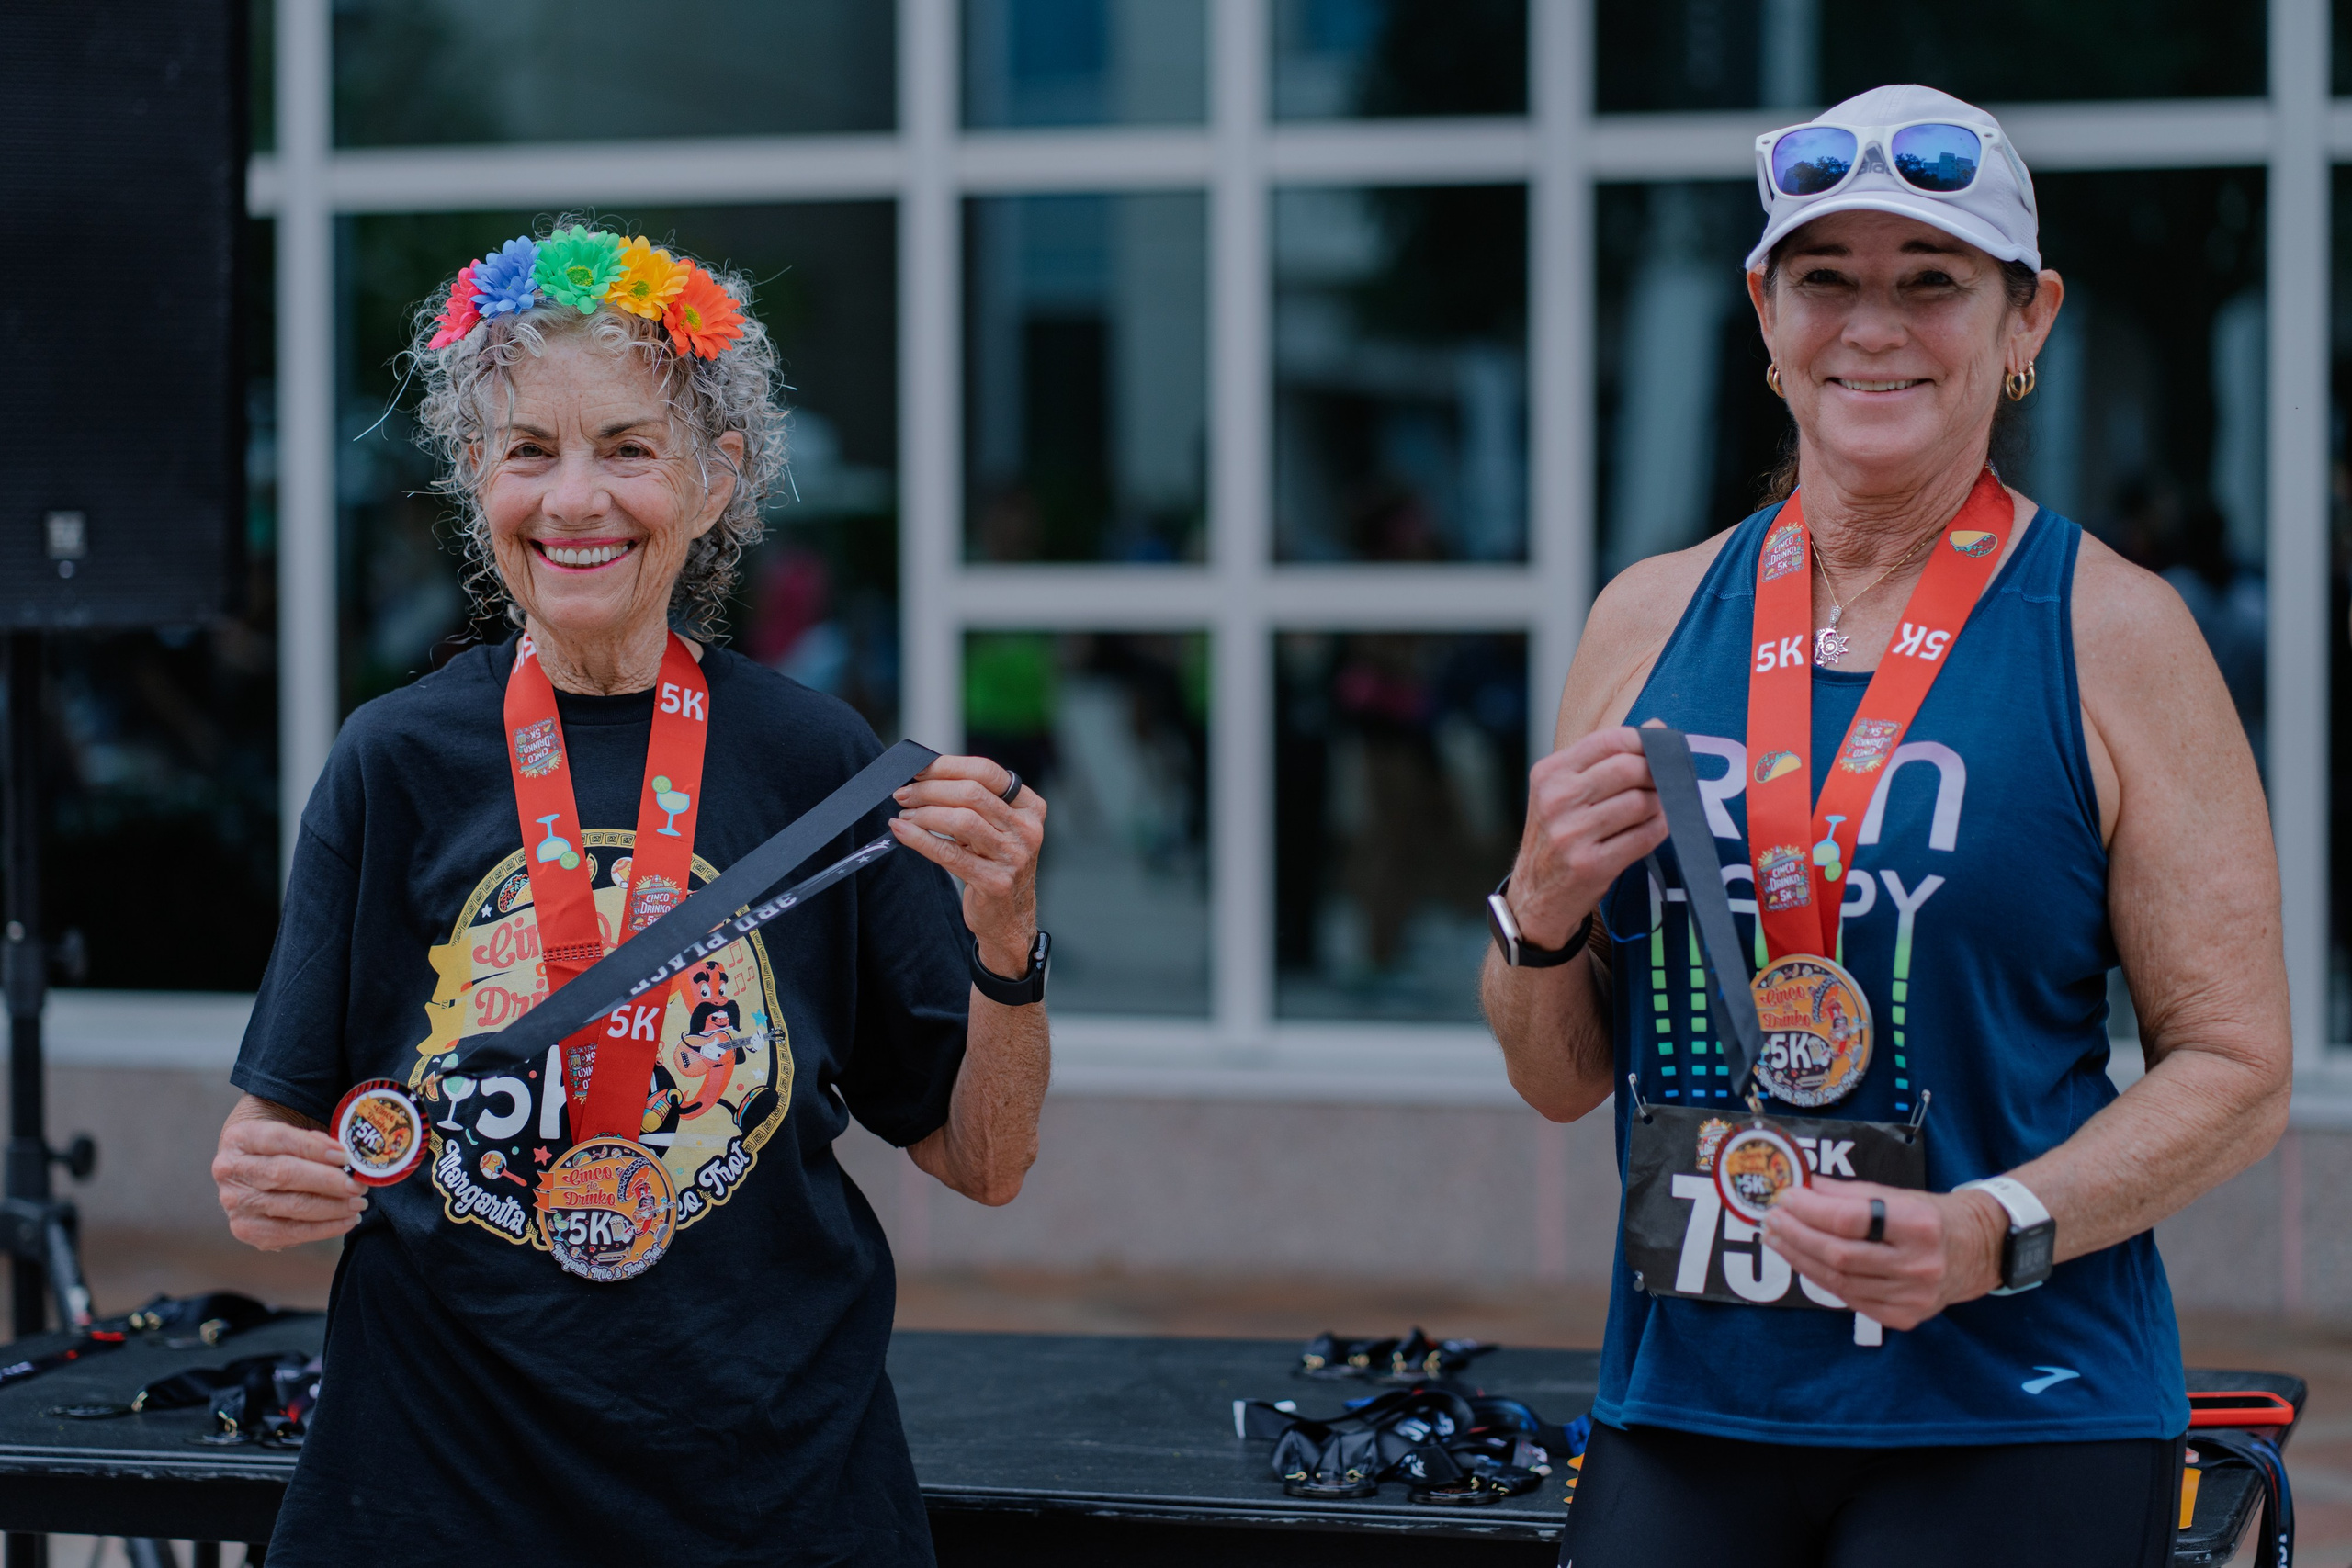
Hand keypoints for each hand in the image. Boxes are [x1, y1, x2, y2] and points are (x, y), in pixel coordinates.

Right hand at [213, 1095, 366, 1250]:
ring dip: (332, 1208)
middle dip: (328, 1182)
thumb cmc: (281, 1146)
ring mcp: (235, 1203)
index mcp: (240, 1137)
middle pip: (284, 1175)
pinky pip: (289, 1233)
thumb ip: (315, 1140)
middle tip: (358, 1186)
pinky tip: (345, 1221)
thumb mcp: (292, 1130)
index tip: (346, 1156)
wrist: (250, 1167)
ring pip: (290, 1207)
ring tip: (358, 1204)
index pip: (279, 1139)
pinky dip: (323, 1229)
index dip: (314, 1148)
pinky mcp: (245, 1229)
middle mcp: (230, 1170)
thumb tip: (346, 1158)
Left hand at [890, 756, 1046, 977]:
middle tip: (902, 793)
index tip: (918, 768)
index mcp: (1029, 807)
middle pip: (971, 793)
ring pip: (961, 820)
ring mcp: (1014, 857)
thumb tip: (924, 774)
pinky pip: (950, 854)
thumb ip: (973, 800)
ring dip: (924, 813)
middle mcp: (1026, 829)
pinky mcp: (995, 882)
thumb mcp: (995, 827)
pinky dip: (920, 839)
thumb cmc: (995, 863)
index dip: (947, 766)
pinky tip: (902, 832)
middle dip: (929, 789)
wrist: (1010, 917)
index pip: (987, 772)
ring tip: (904, 815)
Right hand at [1506, 726, 1670, 948]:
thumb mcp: (1564, 791)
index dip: (1644, 742)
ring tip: (1657, 809)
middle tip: (1665, 783)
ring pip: (1641, 802)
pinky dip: (1659, 829)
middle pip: (1630, 768)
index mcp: (1550, 773)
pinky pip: (1644, 836)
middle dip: (1657, 774)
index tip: (1660, 750)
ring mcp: (1572, 833)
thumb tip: (1658, 726)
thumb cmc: (1558, 835)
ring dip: (1661, 805)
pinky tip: (1655, 828)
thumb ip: (1606, 760)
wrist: (1535, 894)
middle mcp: (1557, 800)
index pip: (1609, 740)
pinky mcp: (1590, 864)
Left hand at [1761, 1180, 2006, 1330]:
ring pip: (1839, 1281)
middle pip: (1840, 1254)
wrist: (1978, 1252)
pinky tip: (1802, 1260)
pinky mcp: (1903, 1317)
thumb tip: (1803, 1188)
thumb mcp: (1897, 1194)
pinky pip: (1849, 1298)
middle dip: (1796, 1235)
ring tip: (1776, 1238)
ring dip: (1799, 1258)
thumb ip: (1848, 1194)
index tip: (1786, 1197)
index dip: (1811, 1209)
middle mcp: (1918, 1265)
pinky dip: (1820, 1278)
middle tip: (1771, 1219)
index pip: (1851, 1219)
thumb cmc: (1931, 1217)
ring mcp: (1911, 1297)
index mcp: (1919, 1225)